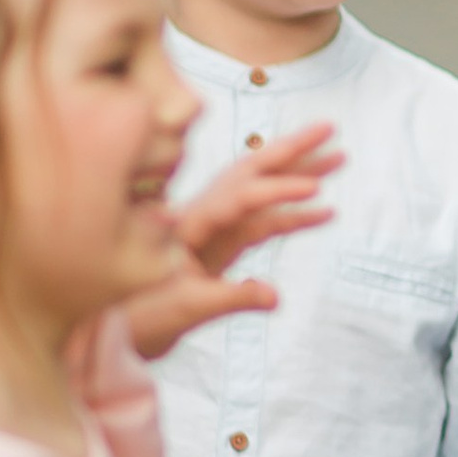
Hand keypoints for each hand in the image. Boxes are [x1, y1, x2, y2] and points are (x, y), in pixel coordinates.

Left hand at [117, 122, 341, 360]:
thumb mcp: (186, 310)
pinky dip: (294, 213)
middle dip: (291, 151)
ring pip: (262, 189)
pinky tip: (325, 213)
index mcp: (190, 225)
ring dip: (298, 173)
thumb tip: (274, 294)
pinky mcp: (223, 243)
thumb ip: (230, 298)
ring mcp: (214, 227)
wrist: (119, 327)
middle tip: (329, 129)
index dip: (276, 193)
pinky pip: (264, 220)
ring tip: (338, 157)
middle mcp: (202, 215)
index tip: (315, 192)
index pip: (239, 197)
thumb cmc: (143, 317)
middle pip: (250, 172)